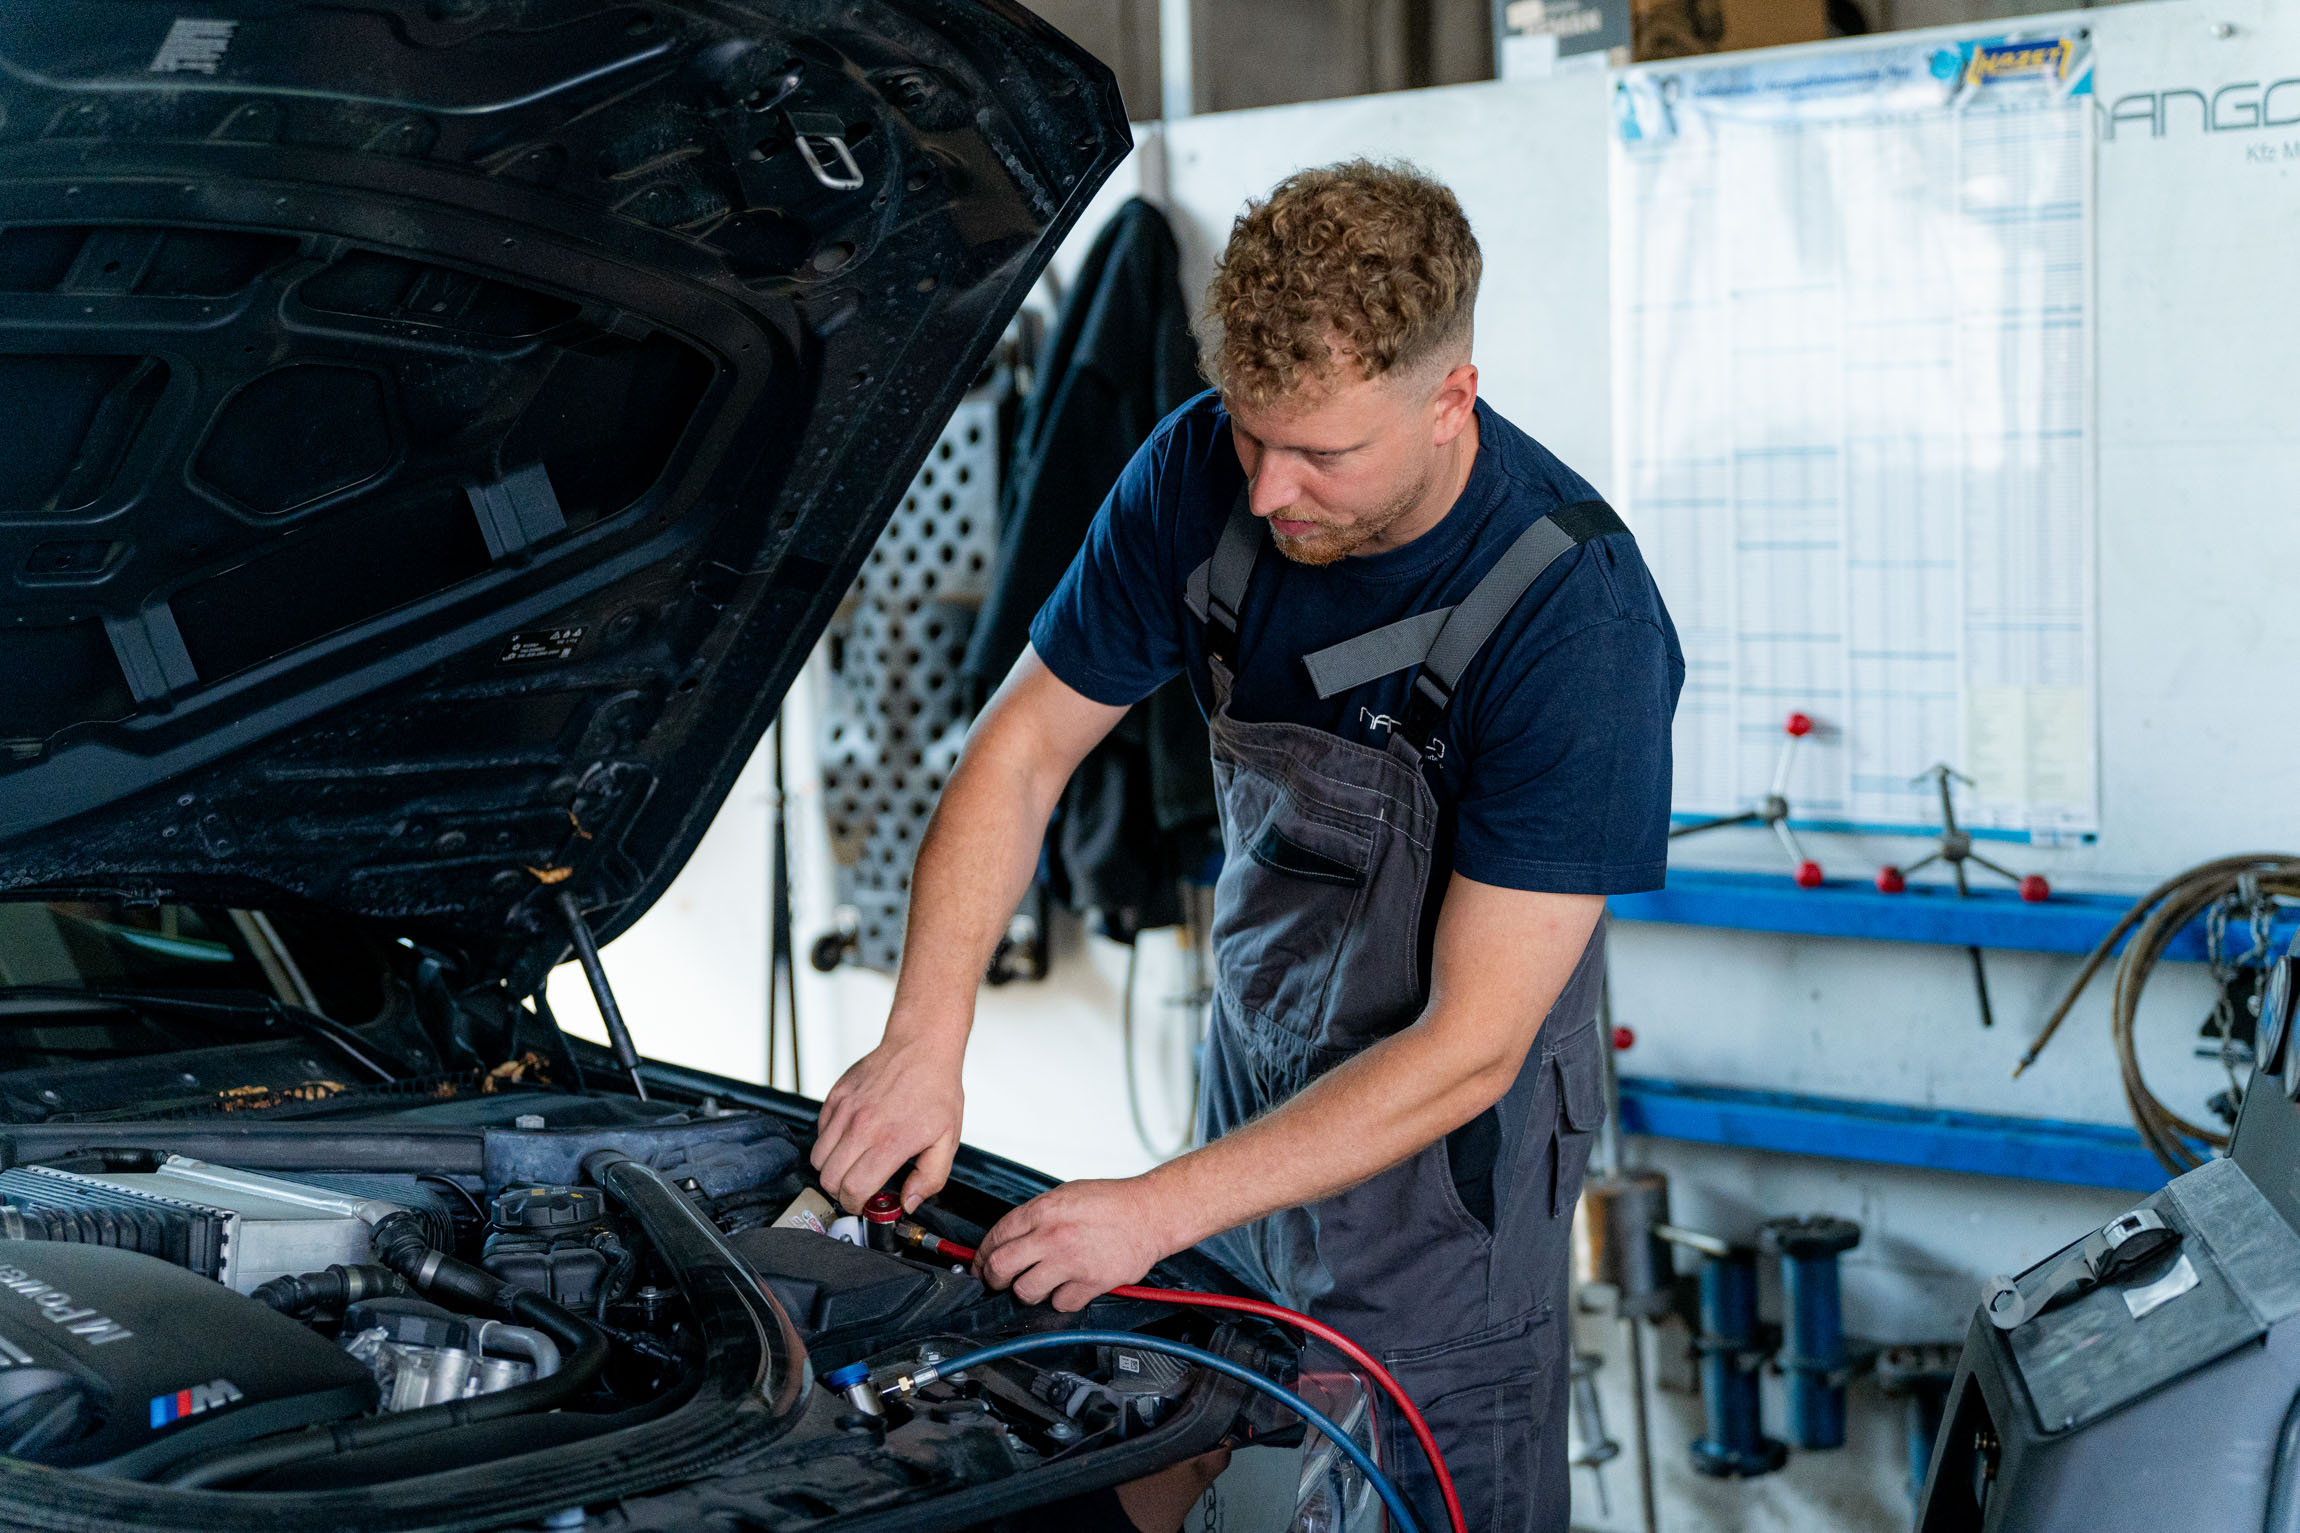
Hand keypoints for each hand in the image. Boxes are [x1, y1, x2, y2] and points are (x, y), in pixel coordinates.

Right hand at [811, 1033, 964, 1213]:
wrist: (922, 1047)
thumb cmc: (936, 1089)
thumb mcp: (948, 1139)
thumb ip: (930, 1178)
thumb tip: (909, 1202)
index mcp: (890, 1141)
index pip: (854, 1189)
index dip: (856, 1205)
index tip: (864, 1204)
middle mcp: (862, 1126)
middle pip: (829, 1179)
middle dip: (842, 1191)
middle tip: (858, 1187)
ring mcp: (845, 1110)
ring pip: (818, 1158)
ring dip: (832, 1169)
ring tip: (853, 1164)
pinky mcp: (836, 1096)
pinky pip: (819, 1131)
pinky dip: (829, 1142)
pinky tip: (851, 1138)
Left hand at [975, 1178, 1179, 1311]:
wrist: (1150, 1212)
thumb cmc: (1111, 1203)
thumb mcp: (1065, 1195)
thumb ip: (1036, 1217)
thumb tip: (1009, 1238)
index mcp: (1043, 1210)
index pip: (995, 1237)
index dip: (981, 1255)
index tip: (980, 1265)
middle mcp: (1052, 1235)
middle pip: (1000, 1268)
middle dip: (993, 1279)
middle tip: (997, 1282)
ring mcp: (1071, 1261)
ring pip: (1025, 1292)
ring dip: (1029, 1291)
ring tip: (1040, 1283)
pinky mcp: (1090, 1282)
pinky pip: (1060, 1304)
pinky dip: (1062, 1299)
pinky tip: (1070, 1286)